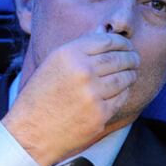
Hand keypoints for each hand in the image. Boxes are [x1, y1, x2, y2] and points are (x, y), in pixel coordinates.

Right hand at [2, 32, 139, 165]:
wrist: (30, 132)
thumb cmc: (40, 96)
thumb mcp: (53, 63)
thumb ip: (79, 48)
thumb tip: (104, 34)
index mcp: (69, 54)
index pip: (106, 41)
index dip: (121, 42)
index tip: (127, 45)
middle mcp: (82, 70)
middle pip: (118, 58)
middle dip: (131, 57)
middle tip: (134, 59)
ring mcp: (93, 93)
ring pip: (124, 78)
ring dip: (131, 74)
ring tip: (132, 72)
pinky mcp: (100, 114)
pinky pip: (121, 98)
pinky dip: (125, 92)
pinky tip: (122, 89)